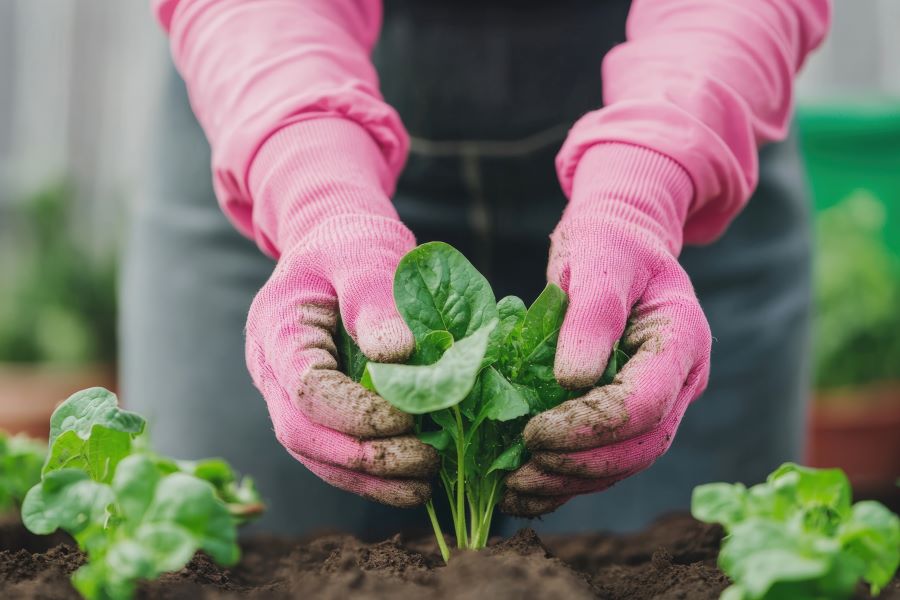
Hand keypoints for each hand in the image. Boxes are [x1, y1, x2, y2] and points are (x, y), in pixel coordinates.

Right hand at [246, 214, 438, 506]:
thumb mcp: (365, 254)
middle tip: (426, 461)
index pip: (306, 389)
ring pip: (315, 454)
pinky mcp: (312, 407)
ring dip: (368, 478)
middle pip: (302, 433)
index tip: (409, 418)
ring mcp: (286, 392)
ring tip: (424, 485)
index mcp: (277, 328)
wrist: (334, 241)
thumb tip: (398, 354)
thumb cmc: (350, 241)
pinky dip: (367, 475)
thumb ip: (375, 299)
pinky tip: (410, 484)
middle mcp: (271, 369)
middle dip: (364, 457)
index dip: (356, 413)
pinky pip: (330, 452)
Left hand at [502, 145, 711, 516]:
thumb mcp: (599, 258)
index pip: (644, 403)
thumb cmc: (609, 242)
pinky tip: (528, 489)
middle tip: (522, 471)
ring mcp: (662, 399)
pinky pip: (609, 458)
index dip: (590, 426)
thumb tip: (573, 380)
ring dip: (572, 481)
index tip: (535, 431)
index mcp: (682, 339)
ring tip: (516, 489)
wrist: (618, 242)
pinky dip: (570, 478)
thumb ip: (592, 314)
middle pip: (641, 445)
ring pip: (626, 461)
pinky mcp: (632, 413)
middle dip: (580, 465)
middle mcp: (681, 379)